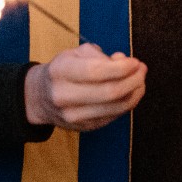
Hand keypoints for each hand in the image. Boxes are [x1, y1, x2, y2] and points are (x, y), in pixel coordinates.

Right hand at [23, 44, 145, 131]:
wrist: (40, 98)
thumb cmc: (63, 70)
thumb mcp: (74, 54)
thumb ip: (100, 55)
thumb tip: (124, 62)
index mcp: (60, 71)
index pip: (96, 72)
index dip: (121, 68)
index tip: (135, 61)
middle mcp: (64, 96)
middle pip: (109, 92)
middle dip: (133, 80)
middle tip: (142, 69)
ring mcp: (74, 116)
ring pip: (116, 107)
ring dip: (135, 92)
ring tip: (140, 79)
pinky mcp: (85, 127)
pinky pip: (114, 115)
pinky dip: (128, 102)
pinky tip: (131, 91)